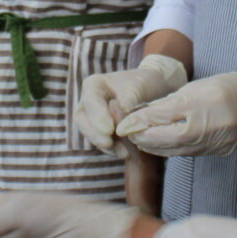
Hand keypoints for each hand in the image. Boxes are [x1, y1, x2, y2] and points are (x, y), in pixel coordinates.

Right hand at [74, 55, 188, 153]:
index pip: (90, 101)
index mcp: (94, 85)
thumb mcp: (138, 87)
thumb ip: (128, 100)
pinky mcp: (104, 133)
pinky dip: (114, 149)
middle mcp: (89, 103)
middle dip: (95, 135)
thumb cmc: (144, 83)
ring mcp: (94, 119)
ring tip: (124, 153)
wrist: (153, 89)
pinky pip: (104, 143)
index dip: (97, 116)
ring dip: (106, 146)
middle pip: (83, 120)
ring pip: (92, 134)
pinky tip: (126, 154)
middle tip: (109, 144)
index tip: (109, 129)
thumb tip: (122, 117)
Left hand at [116, 67, 236, 156]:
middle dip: (142, 137)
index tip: (121, 124)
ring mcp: (213, 145)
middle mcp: (206, 131)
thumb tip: (137, 116)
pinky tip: (161, 143)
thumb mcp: (193, 88)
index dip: (137, 123)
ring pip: (174, 150)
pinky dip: (171, 149)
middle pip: (164, 140)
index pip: (159, 120)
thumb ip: (166, 104)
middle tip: (126, 132)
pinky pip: (188, 153)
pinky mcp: (217, 152)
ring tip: (139, 138)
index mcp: (198, 110)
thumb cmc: (224, 87)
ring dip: (154, 146)